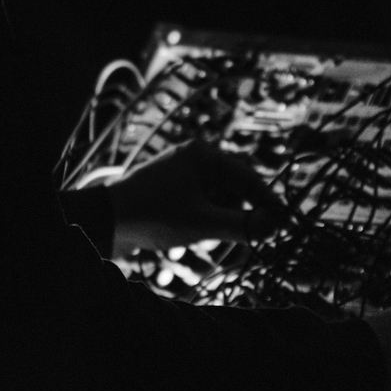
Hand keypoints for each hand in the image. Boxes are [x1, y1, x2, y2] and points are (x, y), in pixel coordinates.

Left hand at [104, 141, 287, 254]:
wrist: (105, 220)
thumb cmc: (154, 216)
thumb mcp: (204, 224)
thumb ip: (244, 225)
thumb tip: (276, 225)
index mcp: (205, 154)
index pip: (250, 178)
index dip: (269, 203)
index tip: (286, 222)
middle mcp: (195, 154)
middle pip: (235, 184)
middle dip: (242, 211)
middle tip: (250, 234)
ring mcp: (181, 167)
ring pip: (218, 192)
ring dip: (223, 214)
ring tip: (216, 235)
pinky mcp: (170, 183)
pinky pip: (200, 196)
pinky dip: (206, 213)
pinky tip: (197, 230)